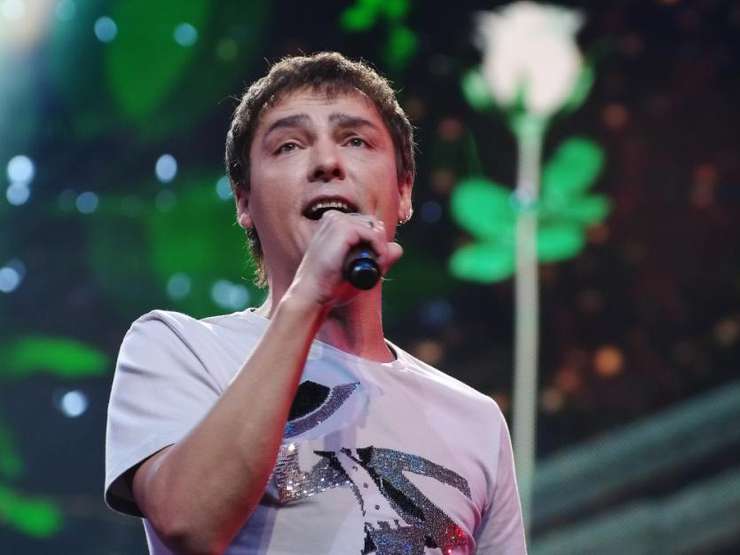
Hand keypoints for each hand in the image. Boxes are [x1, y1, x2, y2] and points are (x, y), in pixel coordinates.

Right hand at [287, 211, 402, 307]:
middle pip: (375, 224)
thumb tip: (398, 248)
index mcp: (334, 223)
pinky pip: (374, 235)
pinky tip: (375, 264)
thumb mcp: (359, 269)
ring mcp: (337, 220)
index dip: (376, 244)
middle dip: (380, 246)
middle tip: (375, 267)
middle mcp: (334, 217)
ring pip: (376, 229)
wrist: (312, 295)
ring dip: (381, 250)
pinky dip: (380, 251)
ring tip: (374, 268)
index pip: (368, 225)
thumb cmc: (330, 285)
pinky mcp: (342, 228)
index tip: (374, 264)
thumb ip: (378, 258)